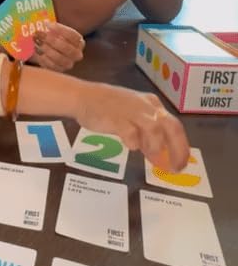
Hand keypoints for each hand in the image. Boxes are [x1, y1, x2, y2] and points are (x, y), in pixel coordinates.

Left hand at [32, 23, 84, 71]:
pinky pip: (51, 66)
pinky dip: (43, 58)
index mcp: (79, 42)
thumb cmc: (54, 38)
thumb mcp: (56, 31)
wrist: (50, 51)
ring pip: (58, 58)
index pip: (72, 35)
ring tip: (36, 42)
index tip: (47, 24)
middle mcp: (77, 54)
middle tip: (39, 34)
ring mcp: (69, 64)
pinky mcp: (59, 70)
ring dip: (46, 49)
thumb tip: (44, 23)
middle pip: (66, 48)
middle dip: (51, 40)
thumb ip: (52, 27)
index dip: (60, 29)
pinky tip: (36, 50)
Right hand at [75, 81, 189, 171]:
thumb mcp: (132, 117)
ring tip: (150, 157)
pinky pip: (131, 133)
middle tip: (175, 168)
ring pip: (154, 129)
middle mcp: (146, 106)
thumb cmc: (108, 108)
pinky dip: (133, 143)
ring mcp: (132, 111)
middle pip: (171, 127)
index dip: (180, 146)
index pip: (174, 126)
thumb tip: (159, 155)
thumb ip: (146, 134)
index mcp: (152, 105)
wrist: (83, 97)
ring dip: (155, 146)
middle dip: (176, 149)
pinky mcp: (116, 118)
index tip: (179, 163)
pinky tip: (129, 146)